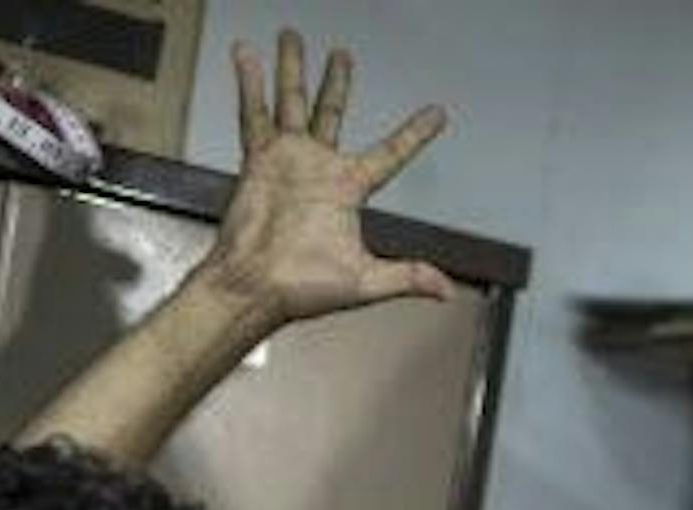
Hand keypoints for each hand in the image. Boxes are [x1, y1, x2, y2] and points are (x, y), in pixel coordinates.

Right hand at [202, 30, 454, 323]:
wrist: (255, 288)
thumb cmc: (303, 289)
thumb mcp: (365, 282)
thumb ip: (406, 276)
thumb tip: (446, 290)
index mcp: (348, 190)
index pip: (391, 153)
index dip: (414, 134)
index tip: (437, 114)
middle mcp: (319, 168)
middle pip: (331, 112)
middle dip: (336, 82)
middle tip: (341, 55)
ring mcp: (288, 160)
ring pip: (292, 102)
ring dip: (292, 69)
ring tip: (291, 36)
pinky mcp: (260, 160)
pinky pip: (254, 114)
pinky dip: (250, 83)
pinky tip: (247, 54)